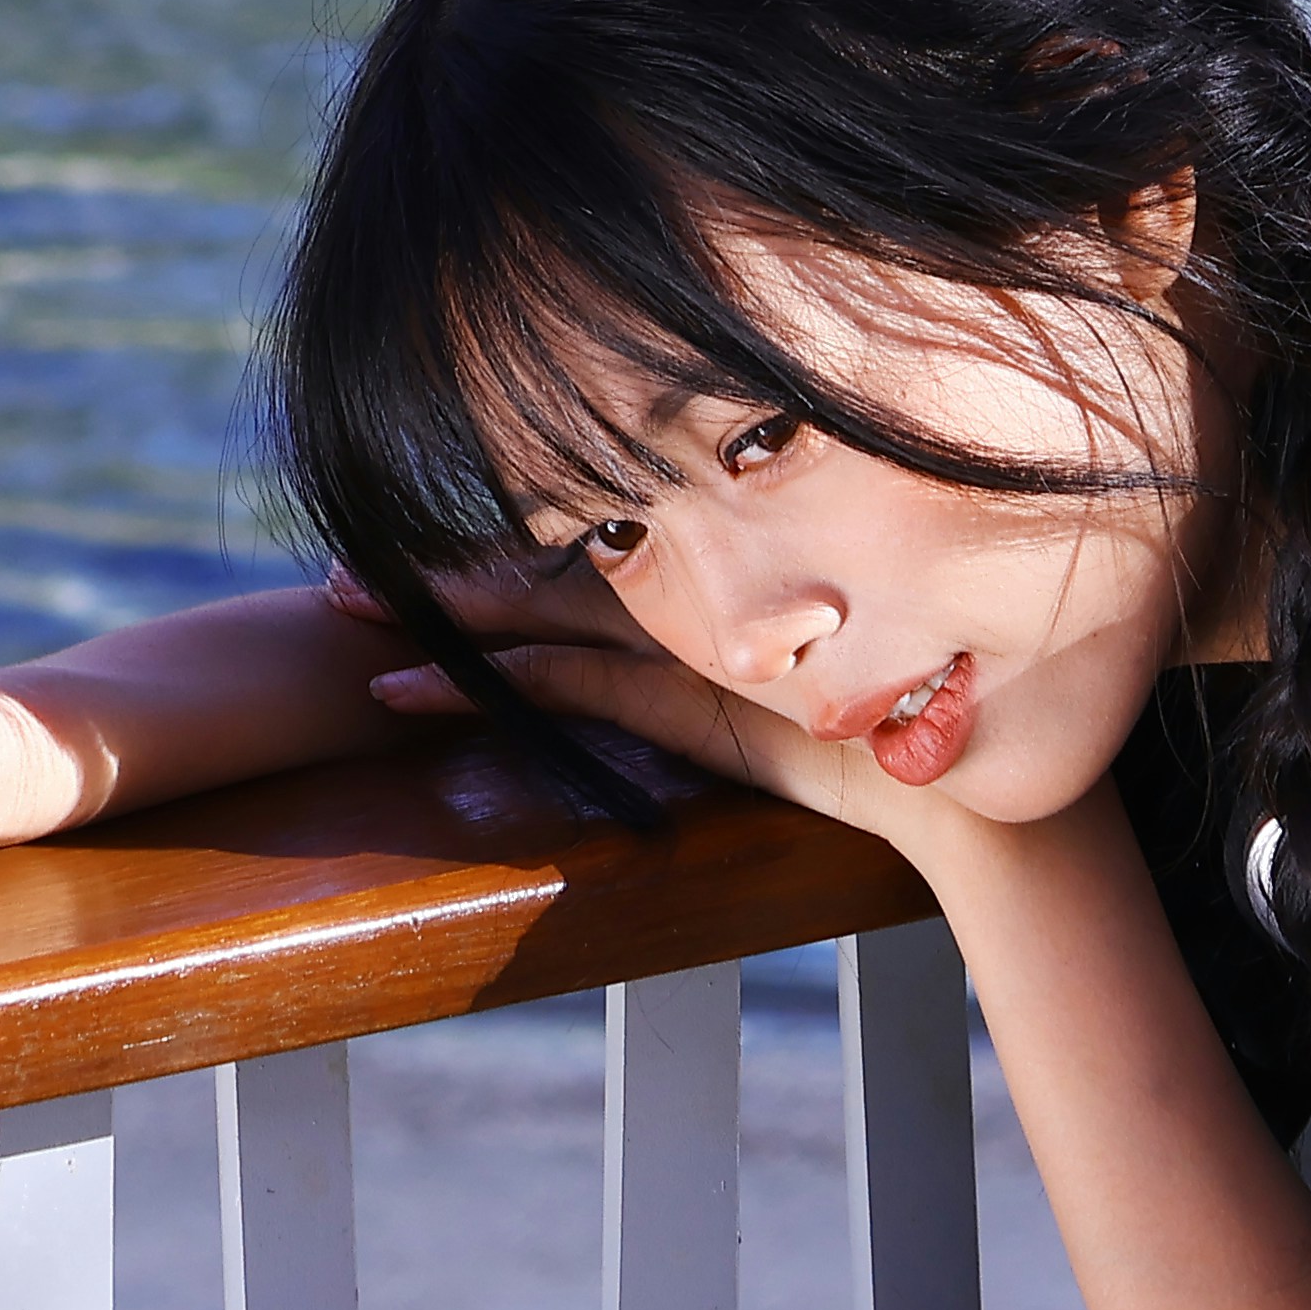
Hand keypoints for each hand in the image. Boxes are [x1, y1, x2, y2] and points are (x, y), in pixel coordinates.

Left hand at [359, 571, 947, 847]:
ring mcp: (681, 633)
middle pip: (538, 562)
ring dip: (432, 610)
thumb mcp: (818, 657)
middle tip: (341, 567)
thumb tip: (728, 619)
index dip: (496, 544)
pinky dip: (476, 681)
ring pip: (530, 608)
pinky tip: (402, 685)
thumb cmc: (913, 712)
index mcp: (713, 562)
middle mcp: (692, 585)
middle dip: (437, 566)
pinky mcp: (678, 693)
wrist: (970, 770)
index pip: (580, 539)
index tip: (419, 545)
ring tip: (341, 605)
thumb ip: (762, 626)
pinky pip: (555, 679)